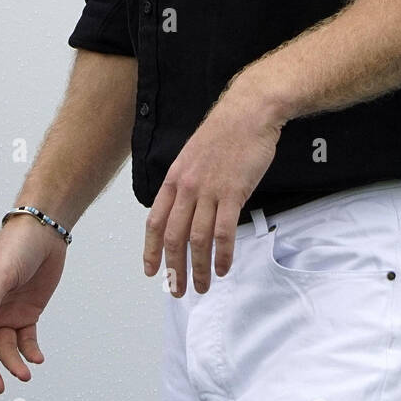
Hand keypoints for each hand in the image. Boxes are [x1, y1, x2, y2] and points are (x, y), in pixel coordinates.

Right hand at [0, 215, 67, 393]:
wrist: (44, 233)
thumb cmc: (16, 246)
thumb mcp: (2, 273)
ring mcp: (6, 313)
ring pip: (4, 347)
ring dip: (13, 362)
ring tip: (24, 375)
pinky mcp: (27, 314)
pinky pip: (26, 339)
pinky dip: (29, 351)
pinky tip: (36, 359)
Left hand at [144, 79, 284, 295]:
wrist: (249, 111)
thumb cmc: (226, 130)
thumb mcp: (194, 155)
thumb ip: (188, 182)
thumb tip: (187, 208)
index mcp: (174, 178)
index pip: (155, 222)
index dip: (151, 250)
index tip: (151, 270)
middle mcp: (187, 187)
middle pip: (174, 237)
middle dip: (174, 268)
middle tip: (177, 289)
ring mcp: (210, 190)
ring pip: (197, 239)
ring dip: (199, 267)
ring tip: (203, 285)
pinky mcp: (234, 192)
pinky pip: (224, 231)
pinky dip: (223, 254)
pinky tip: (224, 267)